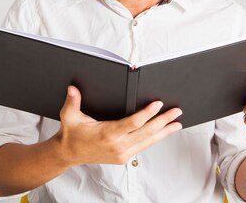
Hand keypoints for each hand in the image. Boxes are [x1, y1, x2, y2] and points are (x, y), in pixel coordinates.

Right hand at [56, 85, 182, 165]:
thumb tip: (73, 89)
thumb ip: (72, 101)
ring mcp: (122, 154)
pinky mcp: (123, 158)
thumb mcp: (69, 115)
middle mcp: (117, 146)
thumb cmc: (71, 133)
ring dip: (164, 132)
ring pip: (148, 142)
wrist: (69, 153)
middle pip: (146, 133)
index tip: (158, 104)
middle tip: (176, 112)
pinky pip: (143, 147)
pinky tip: (163, 132)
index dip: (147, 113)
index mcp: (107, 134)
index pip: (133, 123)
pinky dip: (155, 139)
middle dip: (163, 121)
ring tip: (176, 123)